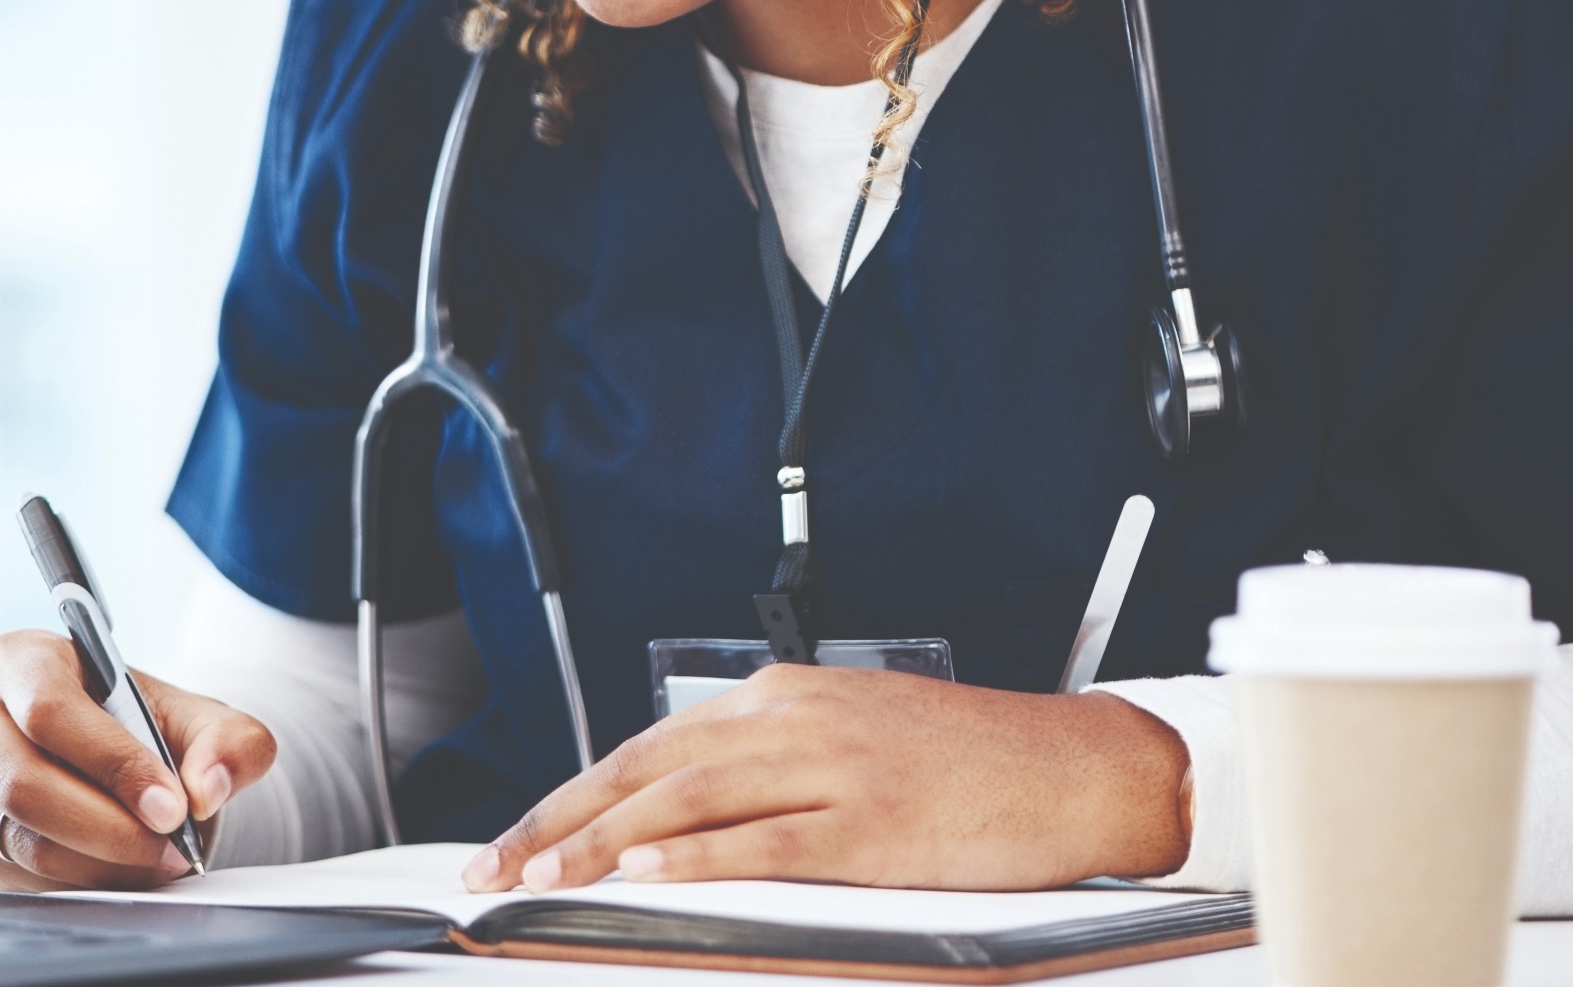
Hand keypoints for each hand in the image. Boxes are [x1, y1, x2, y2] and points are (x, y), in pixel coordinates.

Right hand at [0, 628, 276, 889]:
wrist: (110, 761)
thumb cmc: (145, 728)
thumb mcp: (199, 718)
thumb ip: (229, 741)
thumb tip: (206, 789)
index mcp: (21, 658)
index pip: (50, 711)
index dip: (113, 764)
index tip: (172, 807)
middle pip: (22, 783)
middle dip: (108, 829)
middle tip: (169, 849)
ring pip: (20, 839)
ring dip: (98, 864)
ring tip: (155, 862)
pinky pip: (17, 876)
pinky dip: (78, 884)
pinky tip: (118, 871)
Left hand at [457, 665, 1188, 893]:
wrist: (1078, 766)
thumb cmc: (970, 764)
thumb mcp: (850, 739)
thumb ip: (768, 766)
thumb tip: (681, 816)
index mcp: (781, 697)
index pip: (646, 747)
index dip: (570, 795)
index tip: (516, 837)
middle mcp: (794, 718)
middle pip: (647, 769)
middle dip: (560, 821)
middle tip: (495, 866)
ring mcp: (832, 766)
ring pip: (688, 800)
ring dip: (603, 841)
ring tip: (543, 876)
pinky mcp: (872, 821)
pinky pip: (767, 840)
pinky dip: (698, 856)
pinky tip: (646, 873)